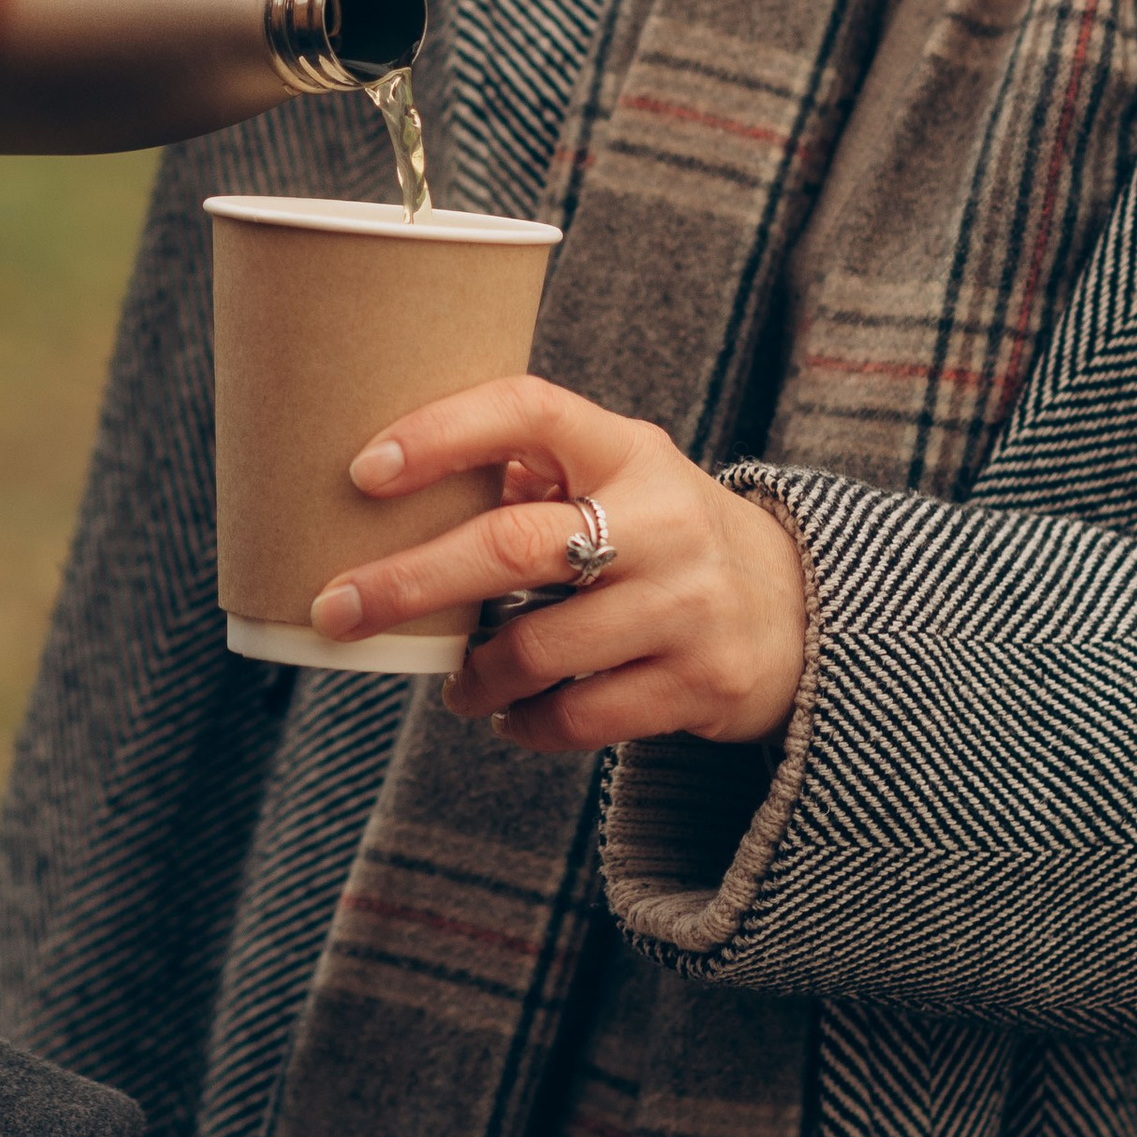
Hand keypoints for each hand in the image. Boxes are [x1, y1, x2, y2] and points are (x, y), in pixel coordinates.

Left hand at [306, 377, 807, 750]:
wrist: (799, 612)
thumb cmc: (661, 534)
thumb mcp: (618, 478)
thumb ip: (530, 474)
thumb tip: (388, 494)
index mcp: (628, 449)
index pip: (529, 412)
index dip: (443, 433)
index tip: (363, 471)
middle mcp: (663, 519)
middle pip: (512, 547)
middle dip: (408, 583)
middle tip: (337, 610)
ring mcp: (685, 605)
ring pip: (536, 649)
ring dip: (473, 675)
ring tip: (456, 682)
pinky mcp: (699, 683)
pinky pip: (578, 717)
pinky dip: (524, 724)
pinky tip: (510, 717)